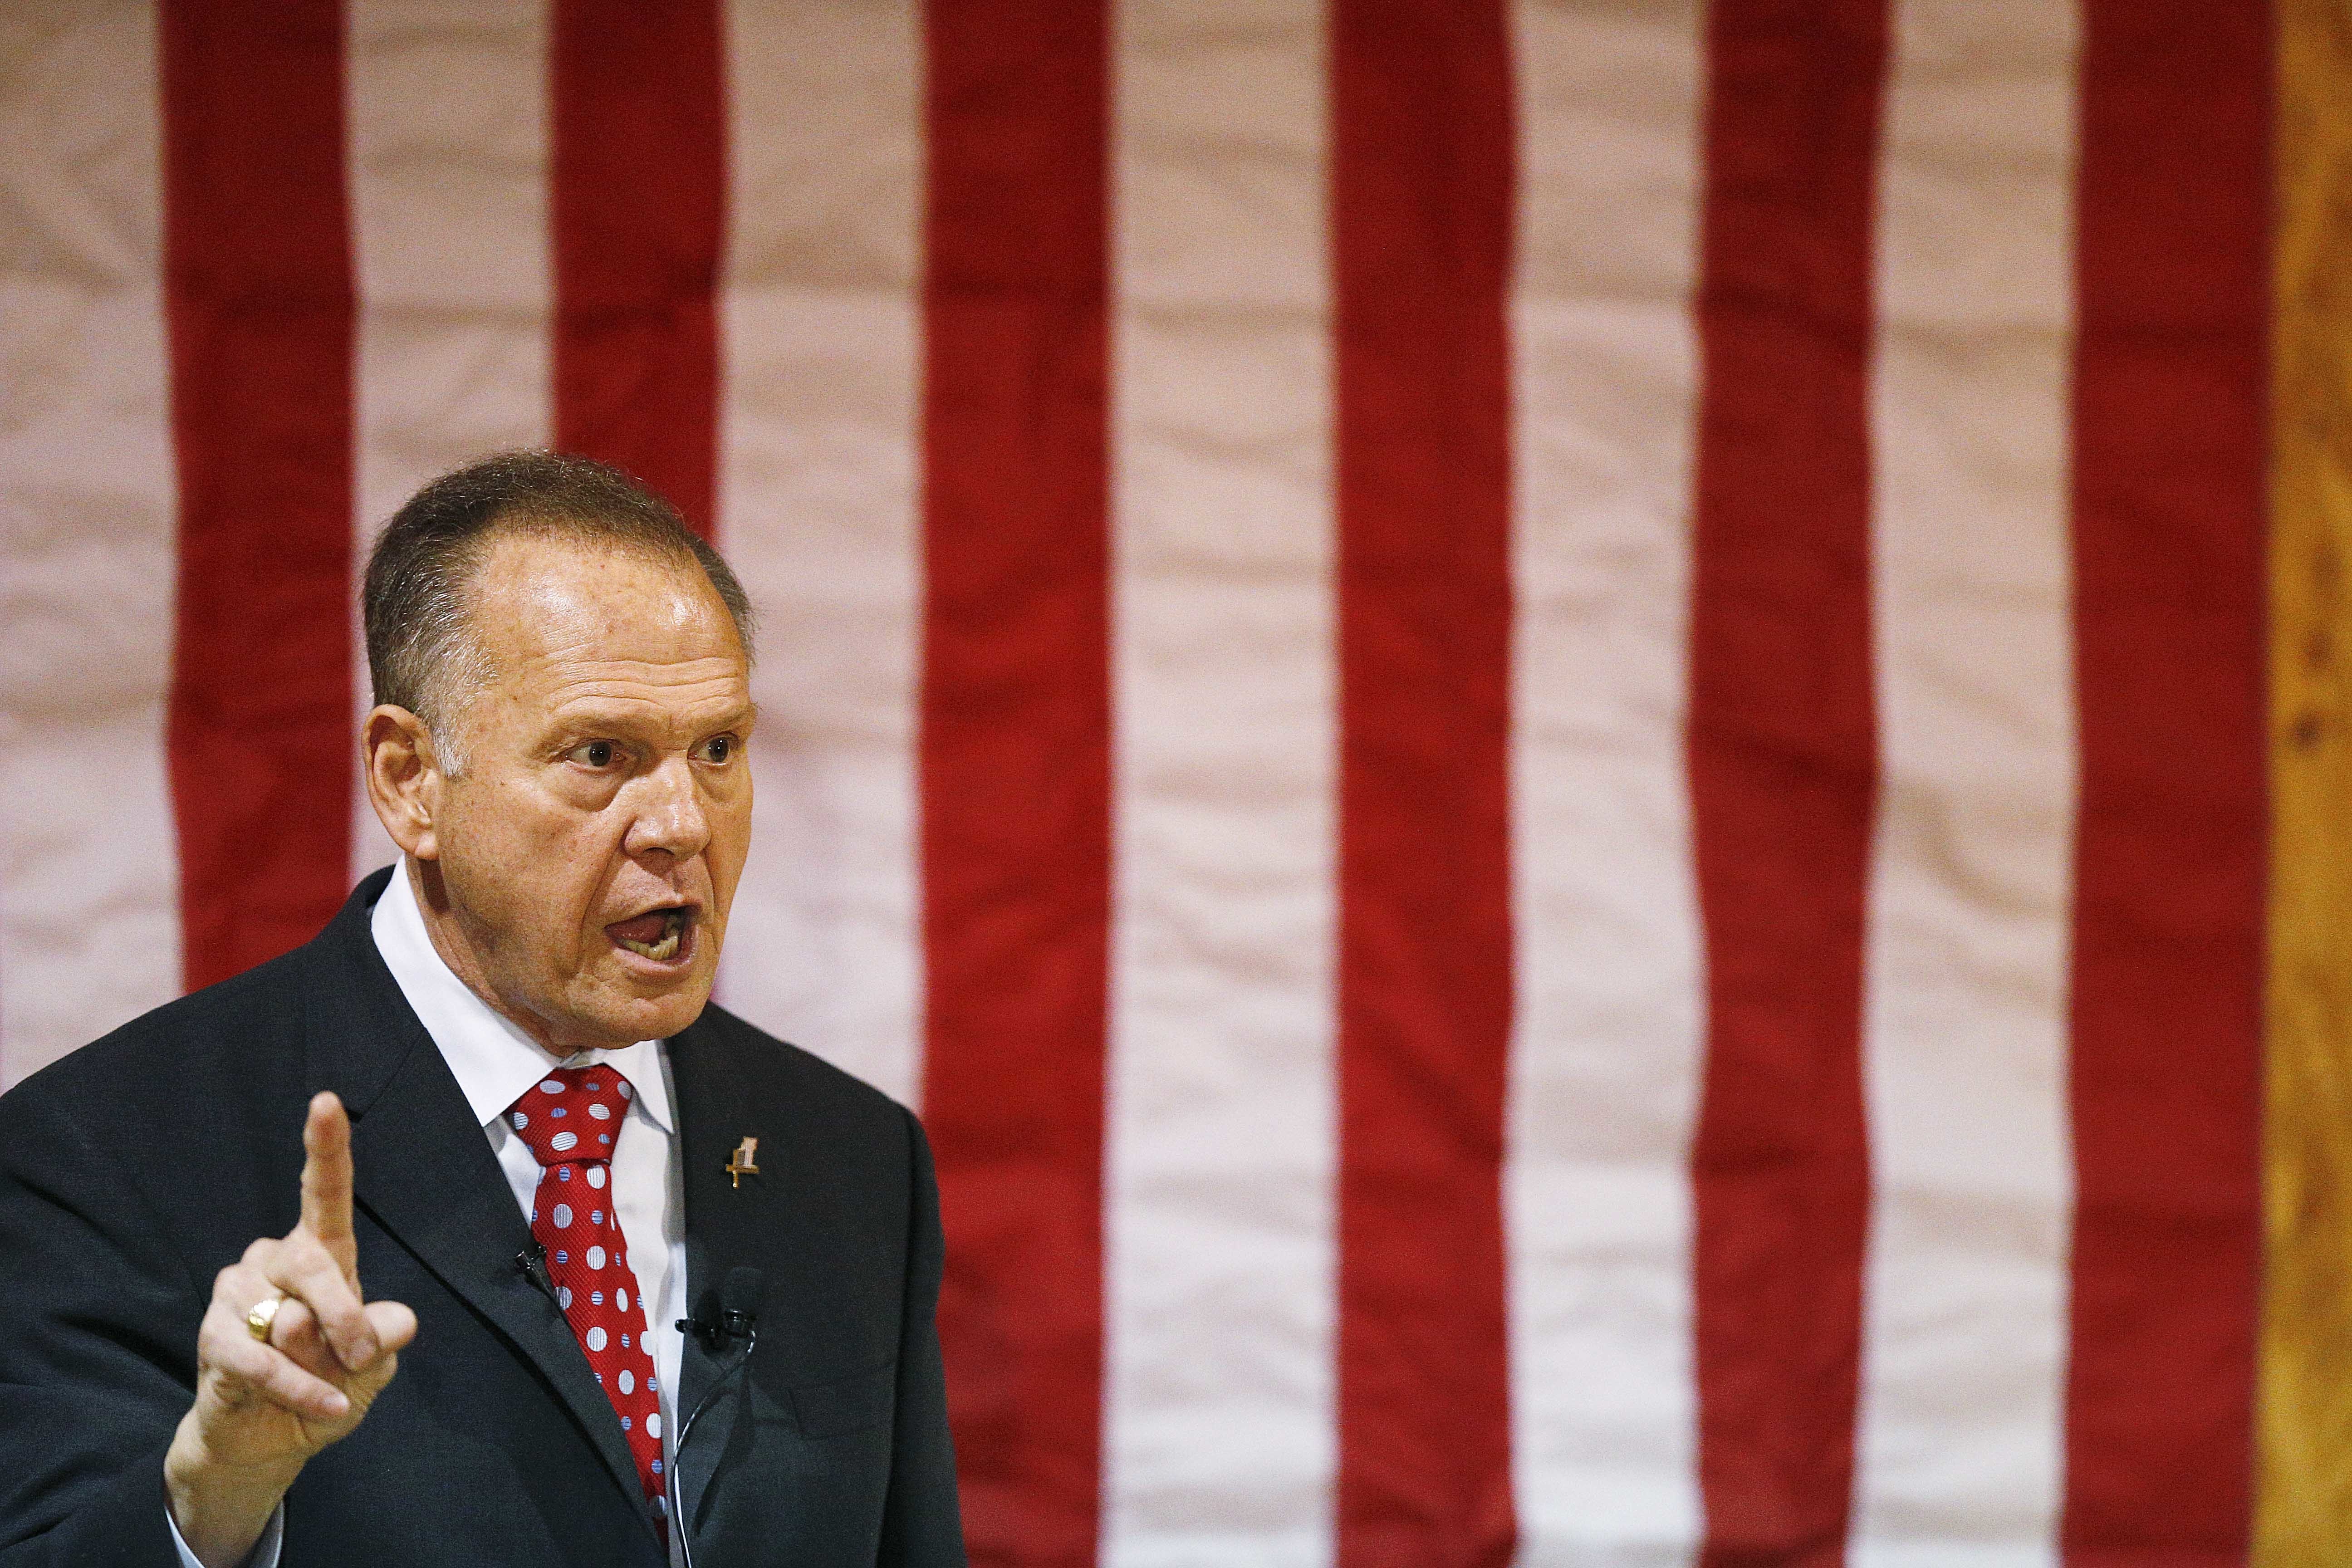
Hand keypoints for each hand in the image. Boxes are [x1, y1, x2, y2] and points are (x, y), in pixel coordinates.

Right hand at [163, 1093, 417, 1567]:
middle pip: (317, 1265)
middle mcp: (272, 1259)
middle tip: (359, 1358)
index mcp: (319, 1252)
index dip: (325, 1146)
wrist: (273, 1437)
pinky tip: (322, 1407)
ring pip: (291, 1319)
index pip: (323, 1192)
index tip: (326, 1102)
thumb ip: (385, 1336)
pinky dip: (298, 1388)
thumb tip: (394, 1323)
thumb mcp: (374, 1362)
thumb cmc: (328, 1381)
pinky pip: (262, 1360)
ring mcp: (237, 1295)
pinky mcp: (214, 1336)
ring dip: (318, 1363)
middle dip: (347, 1319)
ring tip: (320, 1383)